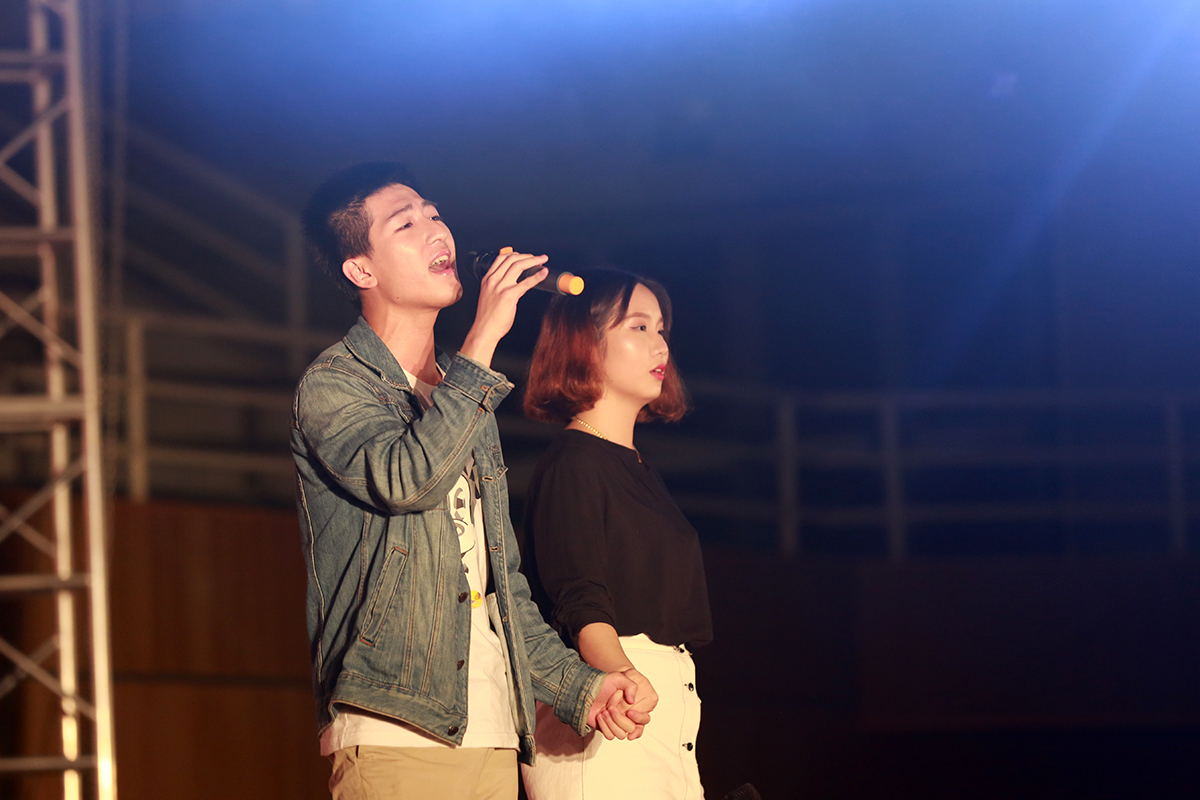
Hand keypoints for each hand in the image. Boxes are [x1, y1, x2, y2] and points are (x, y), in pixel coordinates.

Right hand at [459, 248, 548, 367]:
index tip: (525, 255)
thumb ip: (498, 286)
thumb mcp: (488, 296)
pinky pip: (525, 282)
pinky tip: (543, 273)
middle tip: (538, 257)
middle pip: (511, 259)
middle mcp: (493, 280)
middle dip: (527, 256)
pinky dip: (537, 276)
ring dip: (533, 261)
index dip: (515, 254)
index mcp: (487, 280)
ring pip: (518, 266)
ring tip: (543, 260)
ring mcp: (500, 287)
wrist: (484, 330)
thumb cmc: (487, 317)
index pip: (501, 258)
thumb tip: (512, 281)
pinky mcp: (509, 296)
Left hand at [586, 670, 639, 739]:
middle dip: (620, 719)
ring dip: (611, 723)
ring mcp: (616, 724)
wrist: (585, 689)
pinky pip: (610, 736)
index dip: (639, 718)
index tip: (630, 712)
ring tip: (604, 711)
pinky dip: (604, 727)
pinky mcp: (606, 729)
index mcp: (632, 706)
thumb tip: (632, 701)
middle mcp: (626, 717)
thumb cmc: (602, 683)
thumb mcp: (618, 678)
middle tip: (611, 708)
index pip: (644, 719)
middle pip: (631, 728)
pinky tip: (600, 716)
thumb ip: (630, 685)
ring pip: (620, 735)